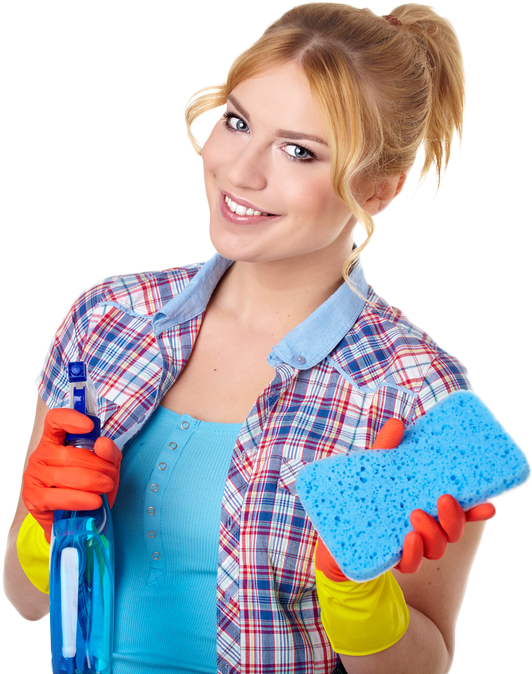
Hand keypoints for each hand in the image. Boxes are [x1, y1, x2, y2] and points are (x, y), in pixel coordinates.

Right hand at [23, 408, 121, 541]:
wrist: (77, 521)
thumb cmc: (89, 488)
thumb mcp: (106, 466)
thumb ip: (109, 453)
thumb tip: (102, 443)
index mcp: (55, 441)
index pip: (55, 420)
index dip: (70, 419)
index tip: (89, 426)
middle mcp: (41, 455)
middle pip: (71, 453)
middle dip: (98, 466)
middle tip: (110, 476)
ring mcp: (34, 476)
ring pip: (67, 475)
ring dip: (93, 482)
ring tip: (105, 487)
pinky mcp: (33, 498)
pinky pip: (58, 497)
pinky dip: (80, 499)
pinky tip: (94, 501)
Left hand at [315, 417, 496, 580]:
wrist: (332, 534)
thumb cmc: (360, 496)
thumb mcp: (372, 469)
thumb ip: (385, 448)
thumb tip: (398, 423)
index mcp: (425, 506)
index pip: (458, 510)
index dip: (476, 510)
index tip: (489, 504)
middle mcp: (423, 528)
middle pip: (452, 531)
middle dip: (455, 518)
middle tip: (444, 499)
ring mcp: (409, 545)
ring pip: (436, 547)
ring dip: (433, 533)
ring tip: (417, 516)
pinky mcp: (389, 558)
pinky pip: (409, 563)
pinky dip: (413, 554)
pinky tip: (409, 540)